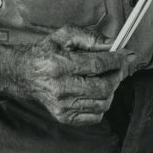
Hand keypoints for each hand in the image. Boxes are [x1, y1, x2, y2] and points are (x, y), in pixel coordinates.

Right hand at [0, 25, 133, 124]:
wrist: (25, 74)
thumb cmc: (46, 52)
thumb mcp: (64, 35)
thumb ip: (90, 37)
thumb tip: (113, 44)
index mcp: (59, 65)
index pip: (97, 65)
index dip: (117, 60)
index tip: (126, 54)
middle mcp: (60, 88)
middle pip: (103, 87)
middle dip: (117, 75)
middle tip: (119, 67)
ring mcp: (62, 106)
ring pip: (103, 103)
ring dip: (112, 89)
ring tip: (107, 78)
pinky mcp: (64, 117)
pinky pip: (96, 116)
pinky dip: (102, 104)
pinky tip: (96, 92)